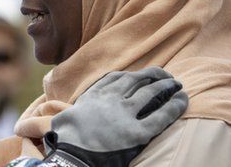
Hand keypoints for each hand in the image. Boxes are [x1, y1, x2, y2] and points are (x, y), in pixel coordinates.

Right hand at [43, 66, 188, 166]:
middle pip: (135, 80)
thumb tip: (47, 121)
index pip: (115, 78)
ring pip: (150, 93)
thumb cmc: (63, 141)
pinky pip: (161, 116)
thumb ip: (66, 114)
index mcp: (93, 96)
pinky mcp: (136, 132)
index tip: (138, 75)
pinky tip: (183, 101)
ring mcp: (123, 114)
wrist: (71, 156)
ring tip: (176, 85)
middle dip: (152, 76)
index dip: (130, 75)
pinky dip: (174, 106)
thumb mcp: (61, 120)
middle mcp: (109, 100)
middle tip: (165, 76)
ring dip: (166, 86)